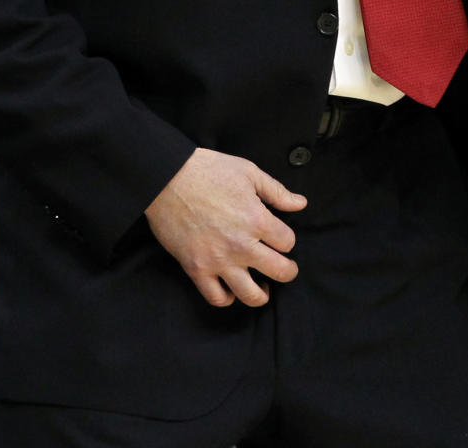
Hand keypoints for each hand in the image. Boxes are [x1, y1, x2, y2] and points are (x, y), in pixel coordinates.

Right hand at [144, 147, 306, 307]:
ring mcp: (218, 261)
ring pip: (251, 295)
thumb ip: (276, 191)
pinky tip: (232, 289)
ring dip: (262, 294)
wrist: (167, 178)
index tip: (280, 236)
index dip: (287, 239)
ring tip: (263, 287)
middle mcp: (241, 245)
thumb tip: (301, 203)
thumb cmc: (208, 170)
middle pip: (279, 272)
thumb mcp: (248, 172)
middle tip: (286, 268)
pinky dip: (228, 298)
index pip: (287, 242)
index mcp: (257, 219)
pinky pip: (217, 297)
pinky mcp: (196, 269)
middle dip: (288, 271)